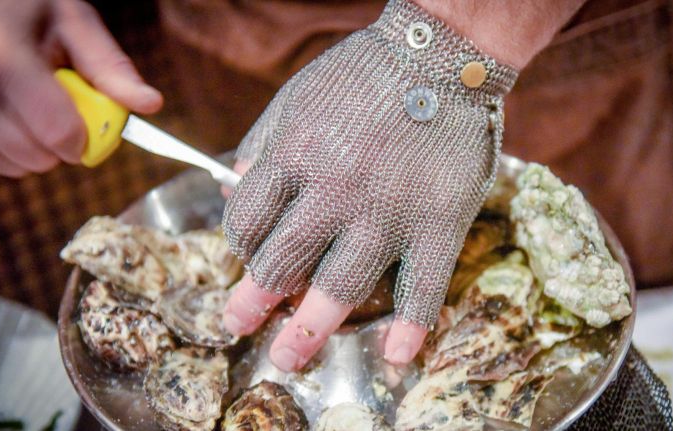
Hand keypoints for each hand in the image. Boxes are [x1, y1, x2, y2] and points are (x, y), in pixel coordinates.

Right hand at [0, 0, 161, 177]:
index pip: (58, 130)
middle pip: (32, 156)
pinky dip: (1, 154)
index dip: (82, 139)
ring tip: (28, 114)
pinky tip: (5, 122)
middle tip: (56, 118)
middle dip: (58, 148)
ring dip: (29, 153)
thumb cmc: (28, 11)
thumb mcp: (73, 22)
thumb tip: (150, 104)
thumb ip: (109, 67)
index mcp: (7, 58)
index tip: (85, 131)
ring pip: (6, 166)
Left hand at [222, 0, 517, 370]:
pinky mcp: (439, 222)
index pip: (246, 221)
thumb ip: (263, 142)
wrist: (444, 53)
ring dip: (309, 330)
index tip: (246, 257)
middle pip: (281, 262)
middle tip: (239, 325)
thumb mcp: (297, 95)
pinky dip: (411, 327)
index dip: (239, 245)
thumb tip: (229, 185)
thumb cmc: (366, 73)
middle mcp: (334, 190)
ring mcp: (388, 211)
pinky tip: (396, 357)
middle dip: (253, 301)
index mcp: (294, 155)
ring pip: (340, 285)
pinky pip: (423, 285)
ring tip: (289, 358)